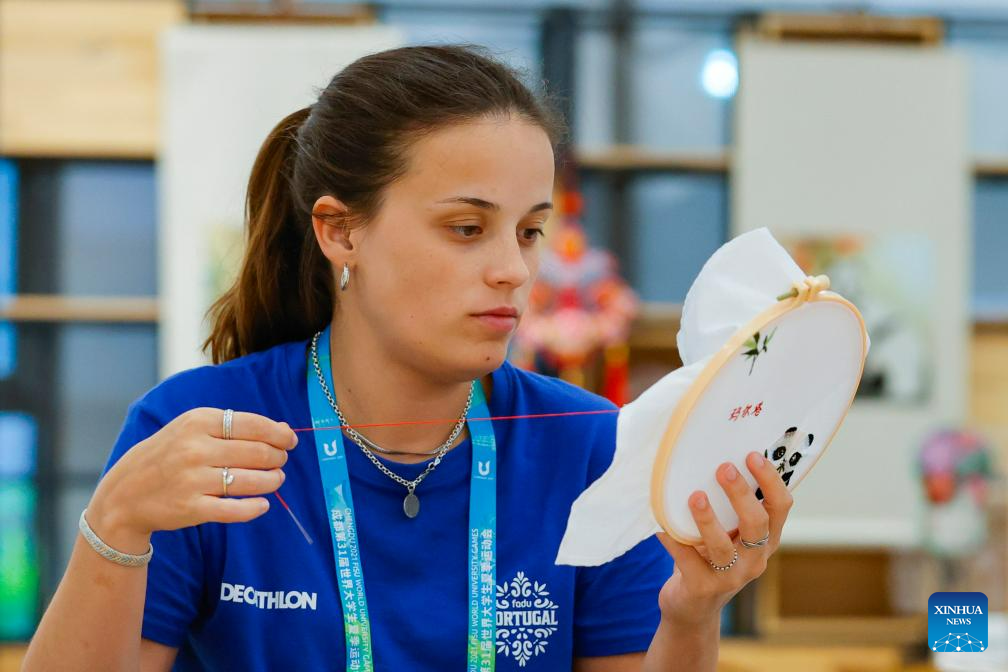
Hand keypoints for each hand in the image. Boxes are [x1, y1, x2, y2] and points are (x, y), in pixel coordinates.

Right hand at [86, 408, 297, 552]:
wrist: (124, 493)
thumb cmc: (167, 455)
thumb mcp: (190, 428)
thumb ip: (231, 425)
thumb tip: (281, 430)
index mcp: (197, 422)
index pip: (254, 425)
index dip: (279, 434)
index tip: (289, 440)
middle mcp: (195, 449)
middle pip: (258, 453)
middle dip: (277, 458)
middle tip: (280, 462)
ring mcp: (192, 480)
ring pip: (252, 481)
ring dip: (272, 481)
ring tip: (275, 480)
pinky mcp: (191, 508)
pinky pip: (235, 509)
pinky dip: (255, 507)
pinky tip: (262, 504)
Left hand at [654, 450, 792, 627]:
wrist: (692, 607)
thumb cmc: (709, 558)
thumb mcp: (728, 535)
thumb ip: (728, 509)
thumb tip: (708, 458)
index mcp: (766, 541)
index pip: (780, 507)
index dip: (771, 480)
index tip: (753, 455)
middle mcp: (754, 560)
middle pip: (757, 524)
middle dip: (741, 494)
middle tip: (724, 468)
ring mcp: (730, 577)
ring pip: (723, 545)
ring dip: (708, 519)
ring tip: (694, 497)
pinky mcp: (703, 588)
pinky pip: (686, 558)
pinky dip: (672, 539)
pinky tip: (660, 525)